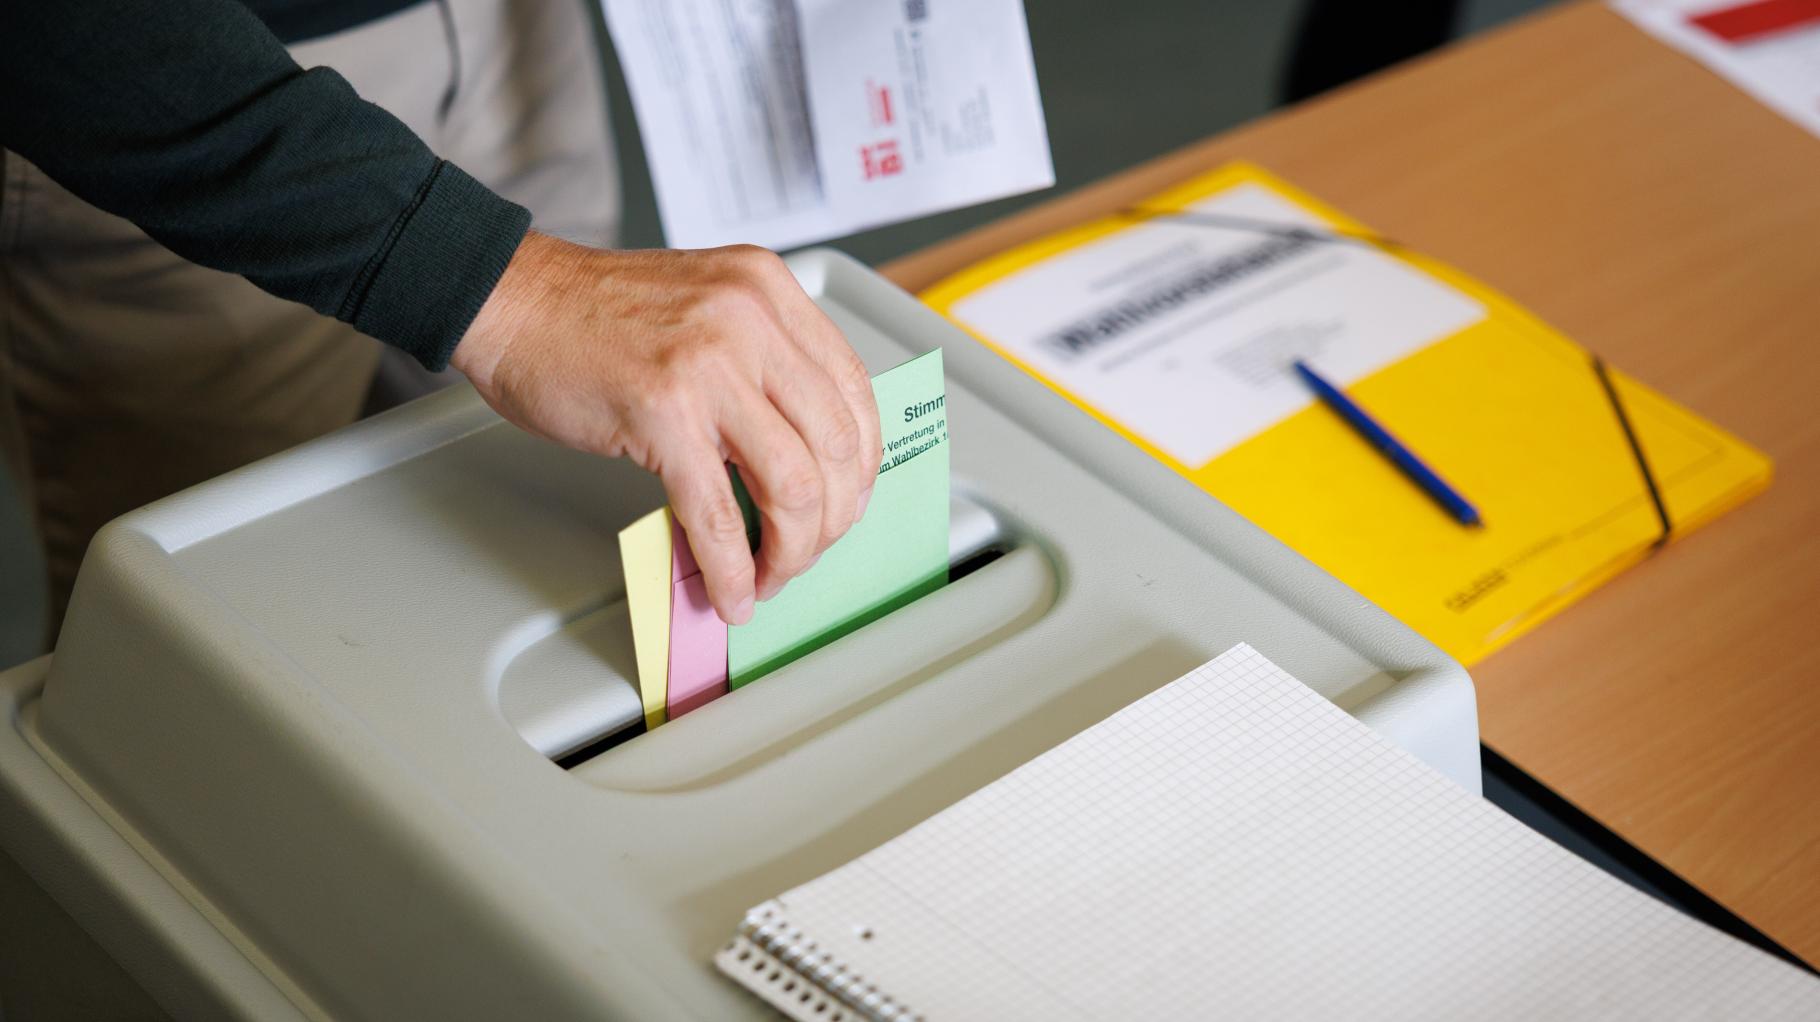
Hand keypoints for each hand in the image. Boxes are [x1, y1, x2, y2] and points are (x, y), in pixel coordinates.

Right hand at [452, 233, 880, 624]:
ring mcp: (708, 366)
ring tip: (772, 576)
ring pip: (791, 485)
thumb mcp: (706, 308)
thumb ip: (760, 364)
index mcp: (768, 291)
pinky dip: (732, 567)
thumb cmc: (593, 314)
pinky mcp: (662, 414)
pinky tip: (731, 591)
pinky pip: (717, 513)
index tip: (846, 500)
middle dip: (831, 518)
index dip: (861, 463)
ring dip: (792, 550)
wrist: (512, 302)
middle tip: (808, 550)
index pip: (854, 391)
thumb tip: (799, 453)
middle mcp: (750, 320)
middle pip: (835, 445)